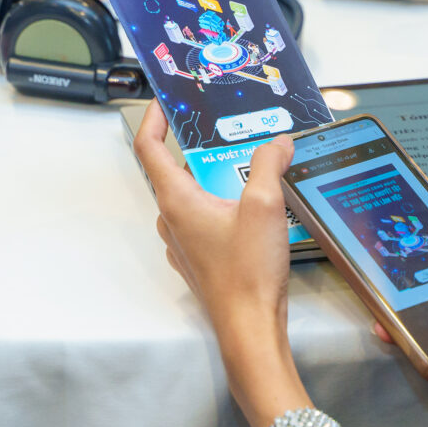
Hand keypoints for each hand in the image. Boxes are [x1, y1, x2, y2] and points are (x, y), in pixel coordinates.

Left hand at [134, 99, 293, 337]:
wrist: (250, 326)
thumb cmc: (248, 272)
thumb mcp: (266, 206)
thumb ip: (271, 164)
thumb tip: (278, 142)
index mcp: (177, 200)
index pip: (149, 147)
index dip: (154, 118)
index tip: (167, 100)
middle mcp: (173, 220)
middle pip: (176, 170)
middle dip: (201, 147)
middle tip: (229, 131)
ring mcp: (184, 242)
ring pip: (193, 196)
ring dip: (215, 177)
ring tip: (251, 168)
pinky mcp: (200, 258)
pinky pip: (205, 219)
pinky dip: (223, 204)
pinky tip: (254, 209)